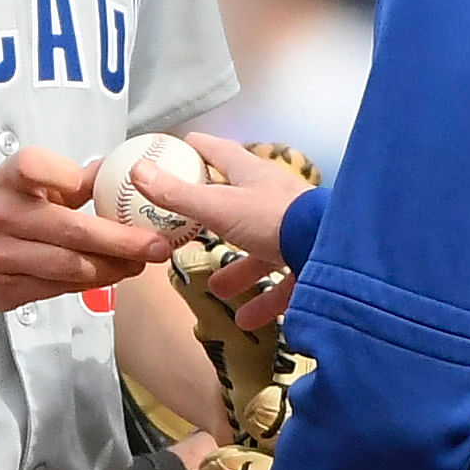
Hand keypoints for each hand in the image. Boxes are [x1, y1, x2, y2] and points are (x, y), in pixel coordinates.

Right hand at [0, 147, 170, 311]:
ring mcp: (0, 257)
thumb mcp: (23, 183)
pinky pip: (58, 289)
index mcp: (7, 181)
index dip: (69, 175)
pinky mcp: (4, 291)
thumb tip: (119, 168)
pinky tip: (111, 276)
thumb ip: (68, 178)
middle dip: (123, 241)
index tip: (109, 183)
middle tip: (159, 246)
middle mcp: (0, 216)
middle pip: (71, 230)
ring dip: (113, 268)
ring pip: (69, 267)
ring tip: (141, 264)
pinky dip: (90, 284)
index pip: (35, 167)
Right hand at [135, 136, 314, 326]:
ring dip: (238, 270)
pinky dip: (262, 301)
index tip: (177, 149)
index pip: (218, 151)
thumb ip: (177, 195)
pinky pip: (281, 283)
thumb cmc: (274, 218)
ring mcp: (293, 231)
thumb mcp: (219, 207)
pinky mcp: (308, 262)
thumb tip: (137, 171)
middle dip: (212, 220)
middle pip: (236, 205)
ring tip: (217, 288)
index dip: (196, 148)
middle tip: (190, 231)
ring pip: (260, 250)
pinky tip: (245, 320)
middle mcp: (273, 199)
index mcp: (251, 174)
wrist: (331, 252)